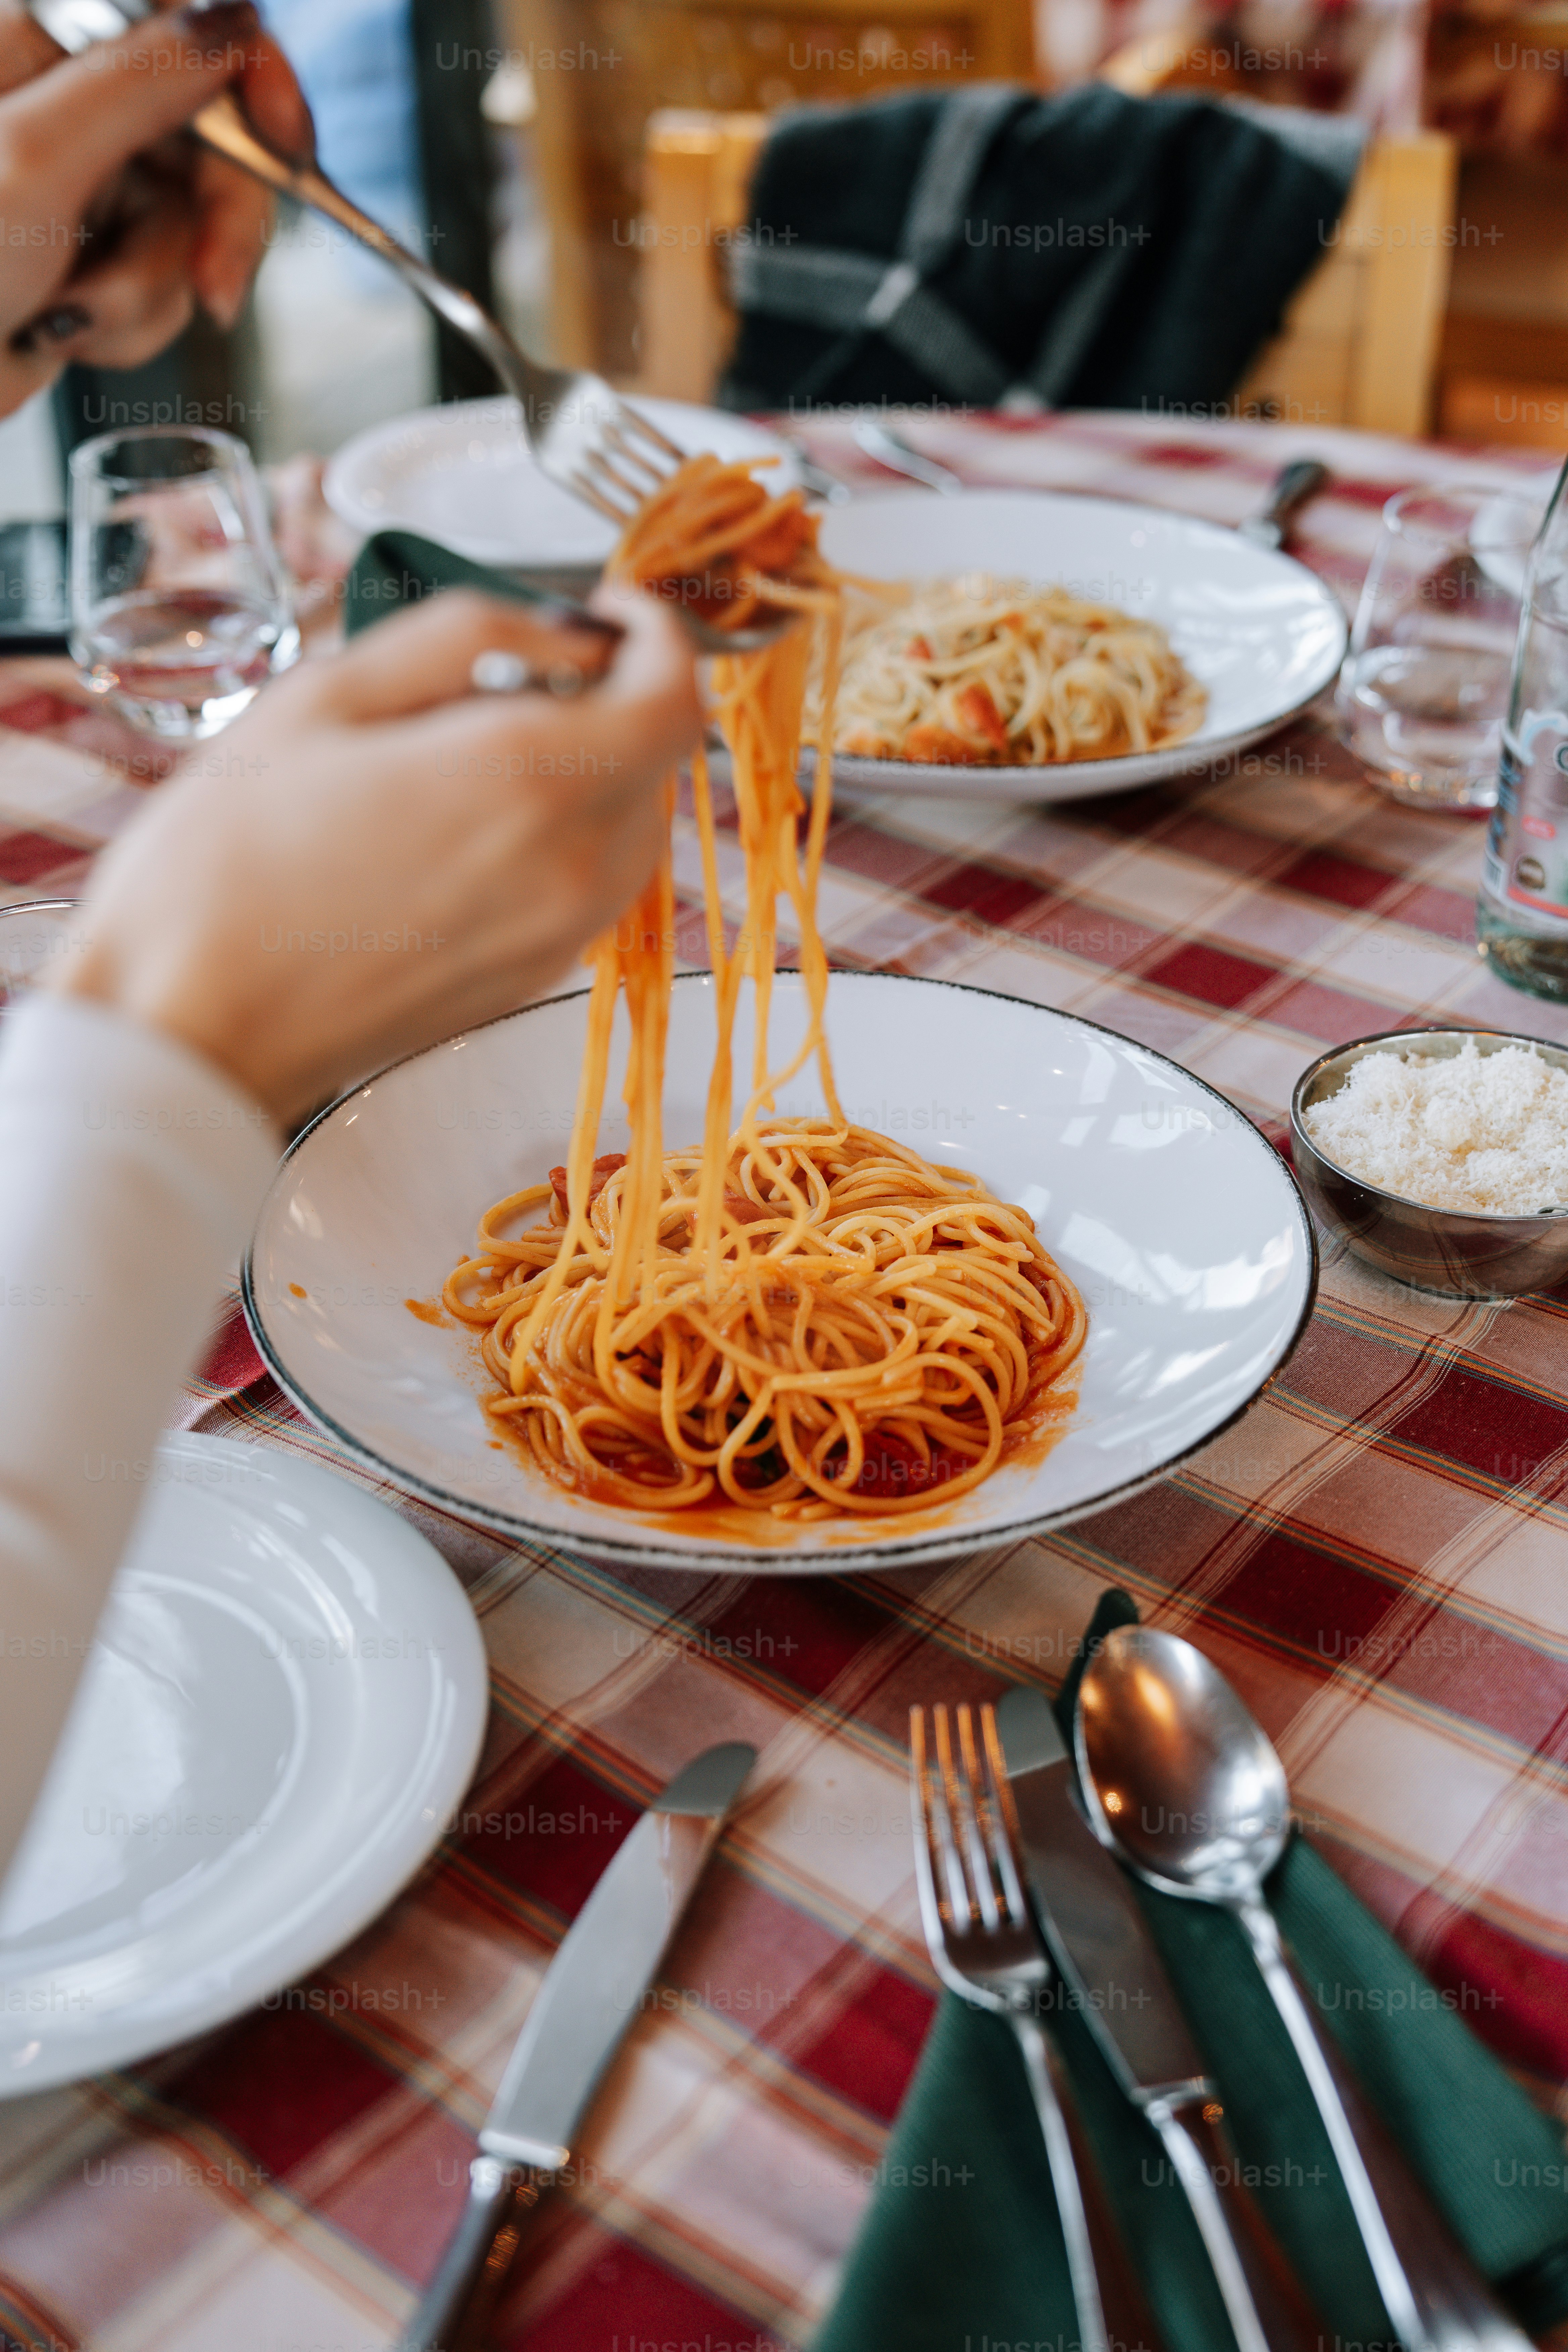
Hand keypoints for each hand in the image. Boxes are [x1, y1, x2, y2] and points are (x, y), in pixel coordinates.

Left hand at [0, 0, 311, 409]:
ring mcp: (87, 181)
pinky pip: (167, 282)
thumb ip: (138, 80)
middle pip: (215, 138)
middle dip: (221, 224)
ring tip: (75, 311)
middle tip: (213, 287)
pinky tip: (69, 327)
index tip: (288, 140)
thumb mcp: (37, 158)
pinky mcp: (95, 252)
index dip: (256, 76)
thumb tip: (229, 23)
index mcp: (46, 43)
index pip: (189, 21)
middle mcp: (73, 105)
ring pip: (195, 225)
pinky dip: (132, 320)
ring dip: (153, 289)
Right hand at [49, 588, 701, 1122]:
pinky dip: (569, 829)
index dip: (659, 634)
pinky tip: (475, 818)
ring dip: (596, 764)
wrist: (188, 1024)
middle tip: (531, 665)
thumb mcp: (325, 696)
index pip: (673, 694)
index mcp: (524, 777)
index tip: (614, 607)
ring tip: (488, 742)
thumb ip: (460, 638)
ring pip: (636, 820)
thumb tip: (554, 629)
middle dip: (618, 692)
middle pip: (661, 756)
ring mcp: (559, 933)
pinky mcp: (533, 977)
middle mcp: (568, 864)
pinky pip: (595, 881)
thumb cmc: (226, 863)